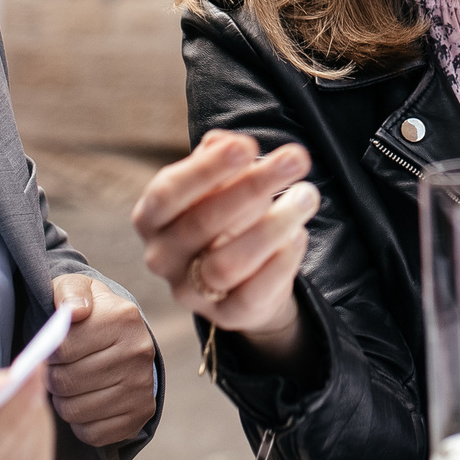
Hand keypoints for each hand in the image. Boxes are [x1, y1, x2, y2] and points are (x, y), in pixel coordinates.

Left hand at [47, 274, 156, 446]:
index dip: (48, 354)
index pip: (62, 349)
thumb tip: (74, 311)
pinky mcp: (140, 415)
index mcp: (123, 318)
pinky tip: (85, 403)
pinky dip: (79, 423)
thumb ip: (69, 292)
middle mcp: (139, 352)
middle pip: (66, 381)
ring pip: (75, 410)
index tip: (53, 351)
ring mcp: (142, 386)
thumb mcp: (77, 290)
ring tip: (69, 387)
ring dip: (62, 402)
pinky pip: (91, 433)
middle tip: (56, 372)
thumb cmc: (91, 315)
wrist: (125, 342)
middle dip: (52, 379)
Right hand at [133, 130, 318, 362]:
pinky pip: (254, 292)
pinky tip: (299, 234)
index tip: (248, 146)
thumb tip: (224, 142)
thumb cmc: (228, 215)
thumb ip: (219, 157)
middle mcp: (162, 257)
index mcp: (151, 218)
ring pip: (228, 263)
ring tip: (307, 195)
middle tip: (296, 159)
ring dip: (274, 225)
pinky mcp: (226, 316)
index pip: (168, 193)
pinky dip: (282, 261)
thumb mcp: (220, 182)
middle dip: (253, 186)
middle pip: (202, 223)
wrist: (247, 274)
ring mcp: (191, 292)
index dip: (207, 169)